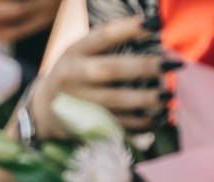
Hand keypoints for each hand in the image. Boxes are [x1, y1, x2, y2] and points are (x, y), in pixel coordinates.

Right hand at [25, 17, 164, 138]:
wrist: (43, 110)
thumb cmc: (72, 74)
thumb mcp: (78, 53)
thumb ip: (105, 46)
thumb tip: (150, 34)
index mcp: (74, 52)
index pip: (104, 36)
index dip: (130, 29)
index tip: (155, 24)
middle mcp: (74, 76)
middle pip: (112, 70)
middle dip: (144, 67)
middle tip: (170, 65)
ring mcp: (79, 102)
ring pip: (115, 101)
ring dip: (145, 99)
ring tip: (168, 96)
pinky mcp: (84, 125)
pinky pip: (116, 125)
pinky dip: (139, 123)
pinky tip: (157, 117)